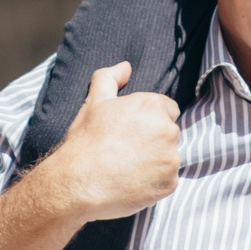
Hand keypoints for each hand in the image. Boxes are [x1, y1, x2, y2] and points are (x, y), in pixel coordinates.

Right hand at [38, 62, 179, 220]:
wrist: (79, 183)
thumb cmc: (86, 140)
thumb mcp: (94, 101)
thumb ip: (110, 77)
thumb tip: (126, 66)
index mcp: (153, 106)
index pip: (166, 109)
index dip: (148, 120)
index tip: (131, 131)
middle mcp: (168, 130)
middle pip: (169, 133)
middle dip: (154, 139)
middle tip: (126, 149)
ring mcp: (171, 159)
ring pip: (169, 157)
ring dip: (156, 161)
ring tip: (128, 167)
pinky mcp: (170, 183)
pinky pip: (167, 180)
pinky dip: (155, 182)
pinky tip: (132, 181)